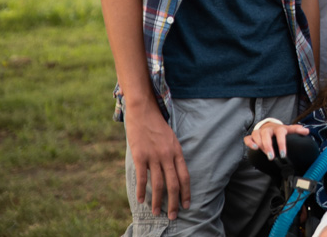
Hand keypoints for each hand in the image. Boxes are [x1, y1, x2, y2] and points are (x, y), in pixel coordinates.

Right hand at [124, 102, 190, 219]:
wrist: (144, 111)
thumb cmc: (157, 125)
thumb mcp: (171, 139)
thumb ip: (173, 155)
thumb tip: (175, 172)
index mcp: (177, 151)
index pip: (185, 176)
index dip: (186, 193)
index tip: (187, 205)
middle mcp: (168, 155)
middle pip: (173, 184)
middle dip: (174, 203)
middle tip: (173, 216)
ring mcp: (154, 156)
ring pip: (158, 184)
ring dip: (158, 201)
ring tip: (157, 212)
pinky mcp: (140, 156)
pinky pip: (142, 178)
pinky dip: (142, 191)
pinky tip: (141, 201)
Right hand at [244, 122, 310, 160]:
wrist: (268, 125)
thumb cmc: (279, 130)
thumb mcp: (289, 129)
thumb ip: (297, 130)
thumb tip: (307, 131)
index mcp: (278, 128)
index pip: (280, 133)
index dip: (281, 144)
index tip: (283, 155)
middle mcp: (268, 129)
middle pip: (266, 135)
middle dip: (268, 146)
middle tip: (271, 158)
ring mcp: (259, 132)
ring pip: (256, 135)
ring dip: (260, 145)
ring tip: (265, 154)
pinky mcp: (252, 136)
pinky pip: (248, 138)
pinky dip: (249, 143)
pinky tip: (254, 148)